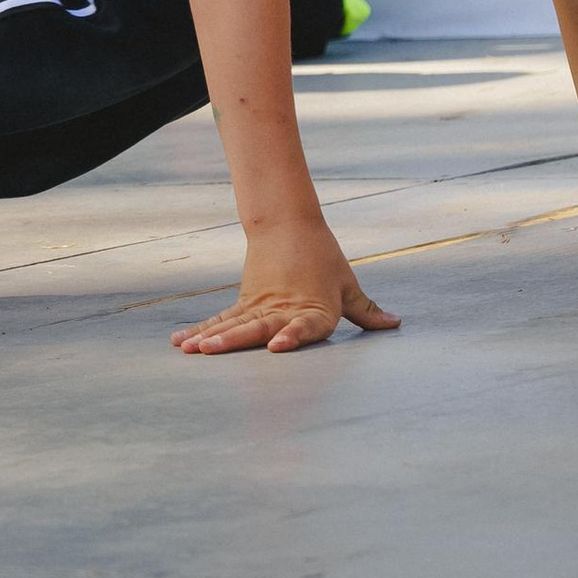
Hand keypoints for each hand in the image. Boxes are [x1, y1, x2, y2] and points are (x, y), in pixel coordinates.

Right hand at [171, 217, 398, 355]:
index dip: (292, 337)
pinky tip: (182, 343)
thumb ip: (366, 311)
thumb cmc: (323, 259)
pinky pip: (222, 320)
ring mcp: (260, 307)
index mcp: (314, 310)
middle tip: (211, 352)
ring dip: (211, 337)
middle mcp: (283, 310)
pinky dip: (202, 330)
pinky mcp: (245, 303)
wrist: (290, 225)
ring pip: (233, 324)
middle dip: (233, 342)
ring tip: (192, 350)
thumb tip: (395, 323)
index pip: (304, 326)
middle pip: (256, 327)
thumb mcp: (348, 285)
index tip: (277, 347)